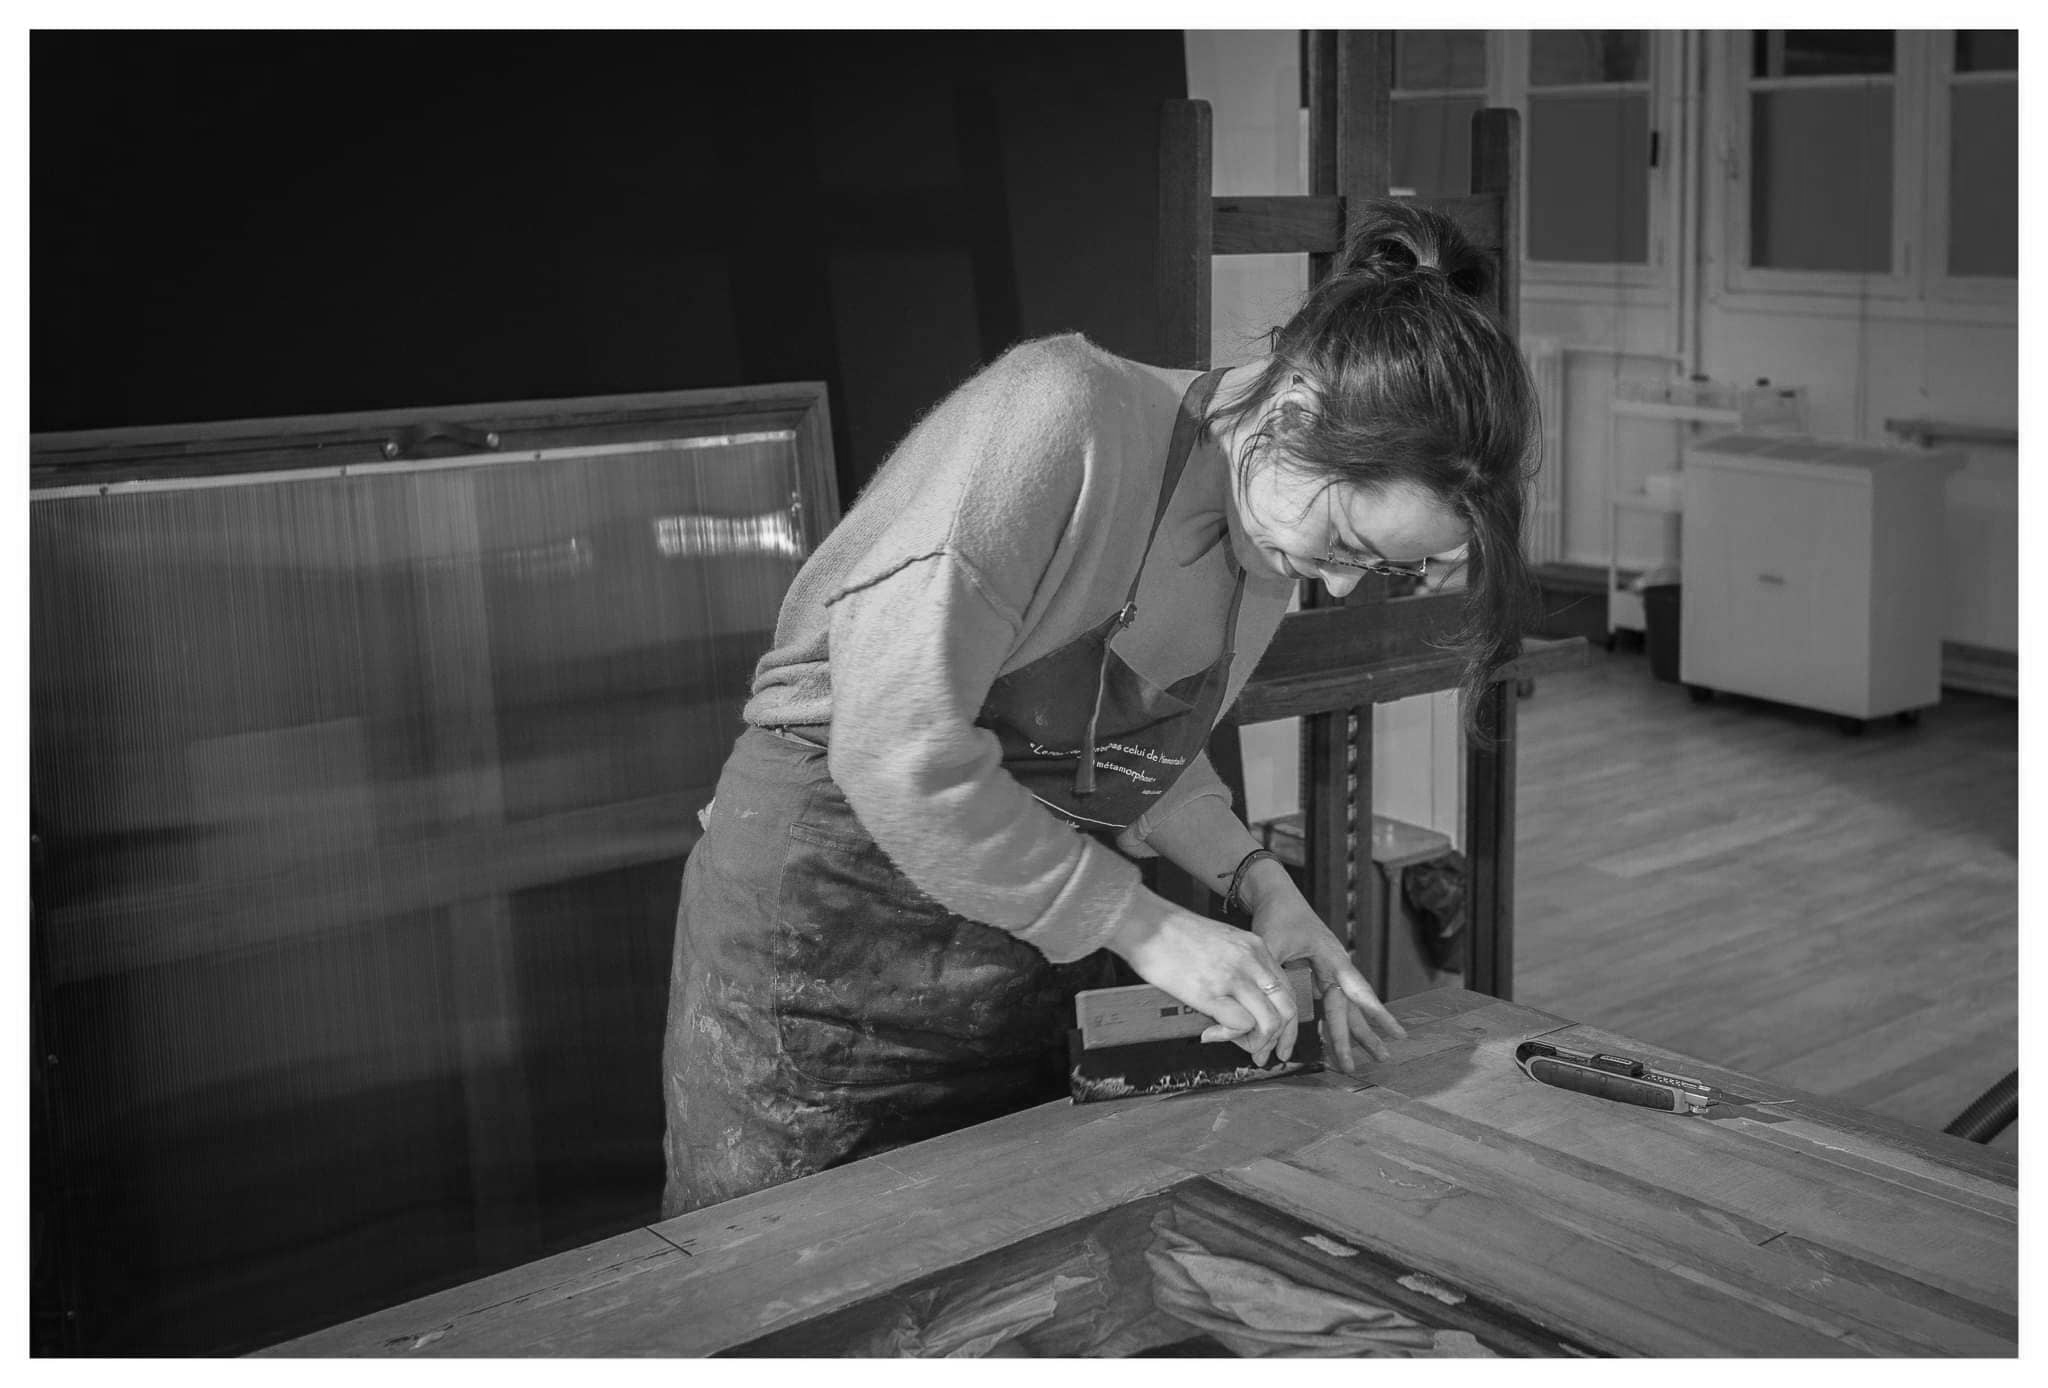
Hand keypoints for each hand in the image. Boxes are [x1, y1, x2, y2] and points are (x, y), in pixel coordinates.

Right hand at [1105, 901, 1300, 1064]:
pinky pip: (1240, 1025)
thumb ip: (1238, 966)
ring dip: (1256, 1042)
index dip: (1286, 1023)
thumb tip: (1242, 1001)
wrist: (1145, 923)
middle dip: (1278, 1039)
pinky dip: (1230, 1037)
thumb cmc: (1173, 933)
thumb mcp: (1221, 940)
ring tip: (1234, 1043)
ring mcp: (1232, 977)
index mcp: (1255, 947)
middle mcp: (1250, 961)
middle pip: (1286, 1010)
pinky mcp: (1210, 992)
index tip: (1276, 1040)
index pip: (1287, 992)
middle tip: (1261, 1053)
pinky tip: (1211, 1034)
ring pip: (1269, 1021)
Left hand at [1241, 866, 1406, 1072]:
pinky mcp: (1318, 976)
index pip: (1356, 989)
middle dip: (1366, 1033)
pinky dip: (1334, 1024)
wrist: (1274, 896)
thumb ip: (1273, 975)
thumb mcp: (1271, 943)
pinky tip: (1338, 1042)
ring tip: (1376, 1055)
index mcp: (1332, 956)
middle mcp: (1336, 966)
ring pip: (1345, 1009)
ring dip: (1356, 1033)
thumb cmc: (1277, 915)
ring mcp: (1329, 972)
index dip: (1375, 1011)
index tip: (1396, 1030)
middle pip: (1352, 1006)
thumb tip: (1270, 1010)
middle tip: (1383, 1058)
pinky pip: (1330, 1005)